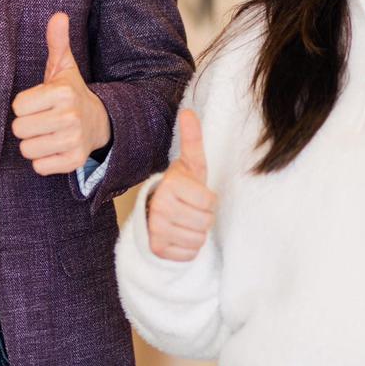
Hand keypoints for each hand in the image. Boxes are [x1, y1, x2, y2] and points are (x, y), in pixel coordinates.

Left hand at [10, 12, 111, 176]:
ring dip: (33, 143)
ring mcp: (73, 141)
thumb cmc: (71, 93)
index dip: (25, 105)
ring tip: (48, 133)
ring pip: (27, 149)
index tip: (40, 102)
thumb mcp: (64, 67)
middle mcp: (69, 117)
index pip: (17, 106)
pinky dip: (43, 161)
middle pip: (19, 129)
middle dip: (27, 125)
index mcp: (62, 93)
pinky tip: (55, 148)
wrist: (100, 122)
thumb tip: (58, 15)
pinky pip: (40, 167)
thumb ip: (57, 42)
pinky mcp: (74, 161)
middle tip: (42, 119)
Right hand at [145, 108, 215, 260]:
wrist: (154, 211)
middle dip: (202, 218)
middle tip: (189, 209)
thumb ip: (192, 139)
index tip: (194, 195)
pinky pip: (189, 254)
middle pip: (205, 222)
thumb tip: (188, 111)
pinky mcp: (157, 249)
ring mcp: (156, 230)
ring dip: (196, 233)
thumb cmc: (180, 187)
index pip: (209, 202)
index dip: (207, 200)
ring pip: (198, 239)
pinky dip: (188, 248)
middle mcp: (159, 208)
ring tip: (184, 222)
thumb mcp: (190, 164)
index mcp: (170, 186)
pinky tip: (178, 236)